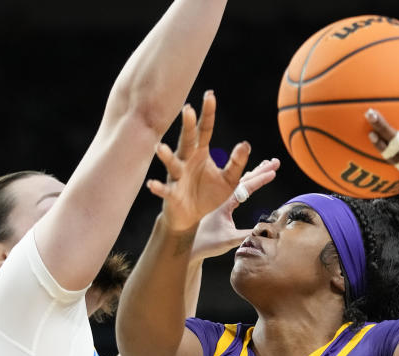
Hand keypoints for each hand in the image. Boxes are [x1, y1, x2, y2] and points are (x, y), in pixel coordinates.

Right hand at [147, 90, 254, 231]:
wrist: (192, 217)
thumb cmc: (209, 195)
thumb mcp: (230, 180)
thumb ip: (237, 163)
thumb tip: (245, 144)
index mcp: (201, 153)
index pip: (205, 129)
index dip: (208, 113)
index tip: (210, 95)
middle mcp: (186, 160)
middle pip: (187, 140)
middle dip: (188, 126)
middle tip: (188, 109)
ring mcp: (177, 176)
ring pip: (172, 163)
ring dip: (166, 156)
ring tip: (159, 147)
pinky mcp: (172, 194)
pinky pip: (165, 189)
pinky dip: (158, 187)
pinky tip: (153, 185)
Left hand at [191, 158, 280, 261]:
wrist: (190, 247)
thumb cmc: (206, 243)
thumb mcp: (228, 239)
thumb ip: (247, 234)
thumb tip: (265, 230)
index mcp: (224, 202)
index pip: (246, 187)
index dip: (260, 179)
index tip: (273, 171)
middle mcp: (222, 197)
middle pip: (244, 180)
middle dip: (260, 170)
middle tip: (275, 161)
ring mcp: (221, 201)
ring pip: (239, 183)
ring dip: (253, 174)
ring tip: (265, 164)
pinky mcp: (221, 206)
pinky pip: (235, 191)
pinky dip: (245, 183)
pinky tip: (249, 179)